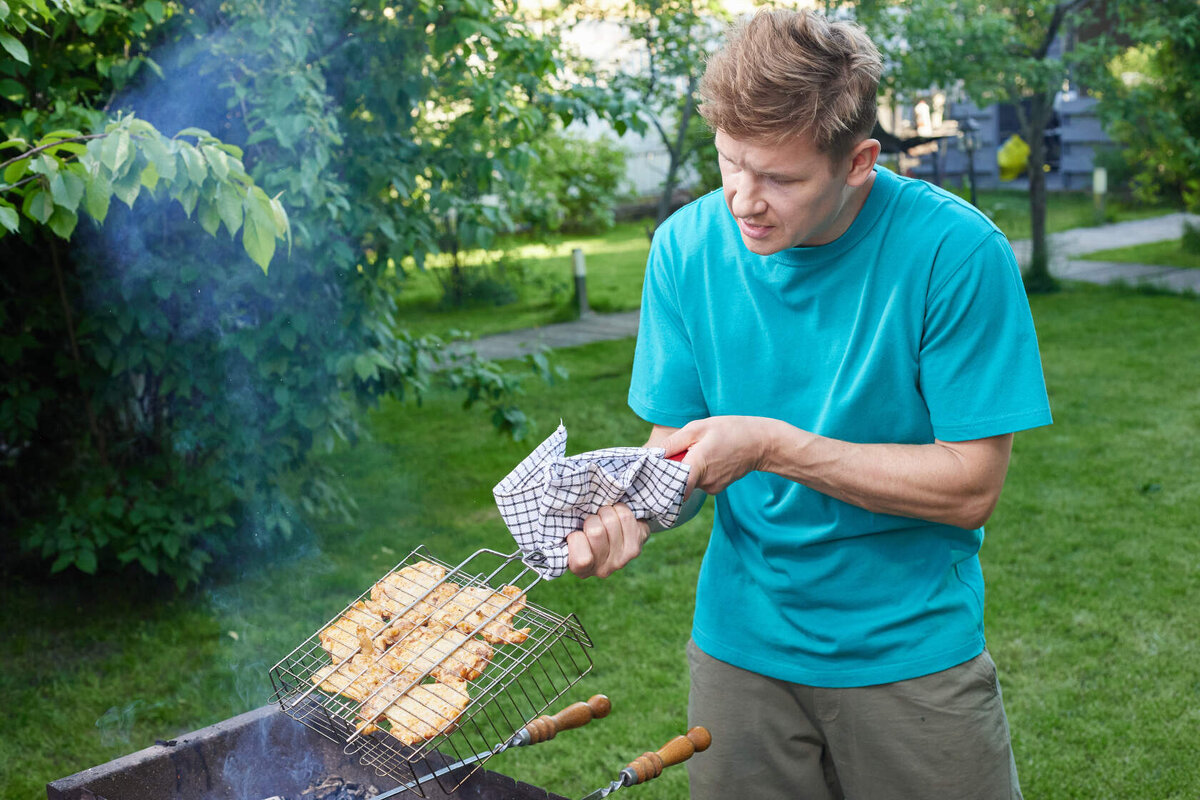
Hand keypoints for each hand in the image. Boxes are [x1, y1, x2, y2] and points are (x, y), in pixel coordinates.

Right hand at [566, 503, 648, 578]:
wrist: (618, 538)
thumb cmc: (588, 533)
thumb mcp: (573, 536)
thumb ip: (567, 531)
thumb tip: (560, 515)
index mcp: (581, 569)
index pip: (582, 559)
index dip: (577, 537)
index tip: (579, 533)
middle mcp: (602, 570)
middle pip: (596, 532)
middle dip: (592, 519)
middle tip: (594, 522)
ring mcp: (621, 560)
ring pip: (610, 521)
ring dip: (605, 512)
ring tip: (605, 518)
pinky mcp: (635, 547)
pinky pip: (625, 517)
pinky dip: (619, 509)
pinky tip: (618, 518)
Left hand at [662, 416, 782, 495]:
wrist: (760, 443)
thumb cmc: (729, 430)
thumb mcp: (699, 428)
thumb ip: (674, 442)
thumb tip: (655, 455)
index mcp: (697, 465)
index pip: (670, 485)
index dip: (660, 477)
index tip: (656, 467)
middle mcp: (704, 482)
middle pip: (677, 480)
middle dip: (674, 466)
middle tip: (680, 450)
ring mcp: (711, 487)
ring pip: (688, 480)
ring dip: (688, 467)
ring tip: (699, 450)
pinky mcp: (717, 489)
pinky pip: (699, 481)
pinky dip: (698, 471)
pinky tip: (709, 457)